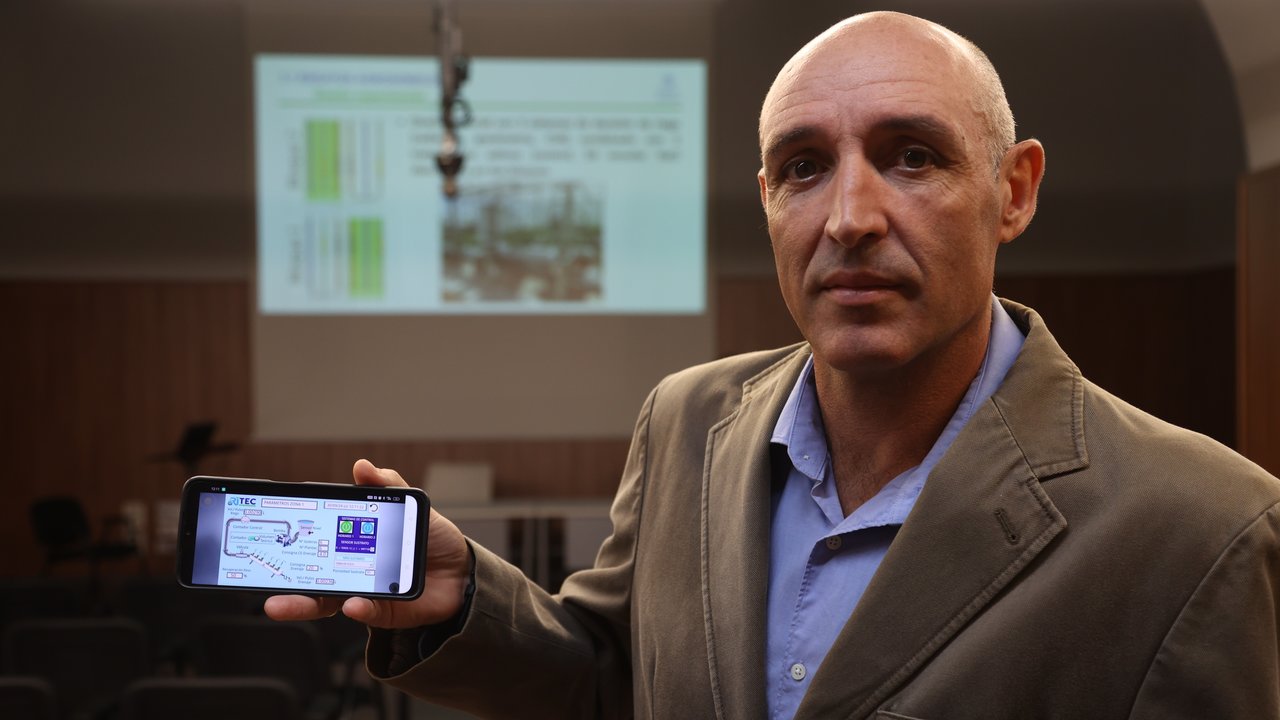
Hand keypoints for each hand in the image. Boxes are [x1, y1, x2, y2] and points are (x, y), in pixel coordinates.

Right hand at [264, 459, 471, 628]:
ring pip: (327, 602)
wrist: (464, 571)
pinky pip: (368, 611)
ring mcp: (365, 593)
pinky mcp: (385, 611)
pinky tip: (353, 603)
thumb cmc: (432, 539)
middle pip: (311, 579)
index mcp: (352, 544)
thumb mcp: (410, 506)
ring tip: (283, 603)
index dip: (293, 541)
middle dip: (284, 583)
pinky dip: (359, 608)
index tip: (269, 535)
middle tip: (263, 582)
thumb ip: (388, 487)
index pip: (316, 543)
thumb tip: (362, 466)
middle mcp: (351, 571)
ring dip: (304, 604)